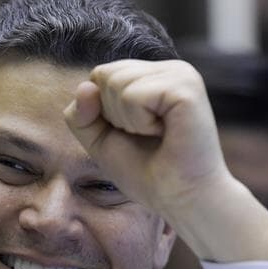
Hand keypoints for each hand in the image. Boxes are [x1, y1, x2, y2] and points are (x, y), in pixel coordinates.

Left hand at [64, 59, 267, 262]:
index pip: (99, 75)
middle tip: (146, 136)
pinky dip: (139, 123)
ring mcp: (180, 75)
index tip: (133, 133)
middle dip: (113, 115)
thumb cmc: (145, 171)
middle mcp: (168, 69)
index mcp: (152, 75)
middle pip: (104, 75)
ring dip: (127, 121)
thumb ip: (80, 115)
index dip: (102, 111)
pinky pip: (133, 96)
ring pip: (117, 83)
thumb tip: (86, 86)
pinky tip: (165, 132)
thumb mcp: (99, 141)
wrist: (181, 200)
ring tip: (157, 134)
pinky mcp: (186, 87)